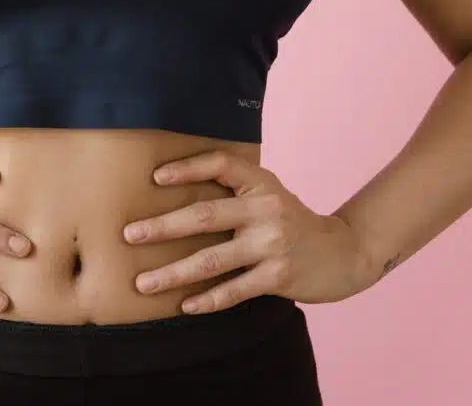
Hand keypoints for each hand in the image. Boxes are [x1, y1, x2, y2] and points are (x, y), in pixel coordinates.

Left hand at [123, 149, 369, 313]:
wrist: (342, 253)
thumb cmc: (289, 220)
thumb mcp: (267, 194)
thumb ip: (232, 189)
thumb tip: (167, 187)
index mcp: (260, 183)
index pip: (221, 164)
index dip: (189, 168)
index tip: (155, 177)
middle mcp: (266, 209)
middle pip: (205, 216)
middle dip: (162, 227)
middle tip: (129, 236)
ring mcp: (273, 244)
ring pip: (212, 260)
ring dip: (173, 273)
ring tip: (143, 283)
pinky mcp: (279, 276)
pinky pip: (234, 290)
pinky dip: (208, 300)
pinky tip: (184, 306)